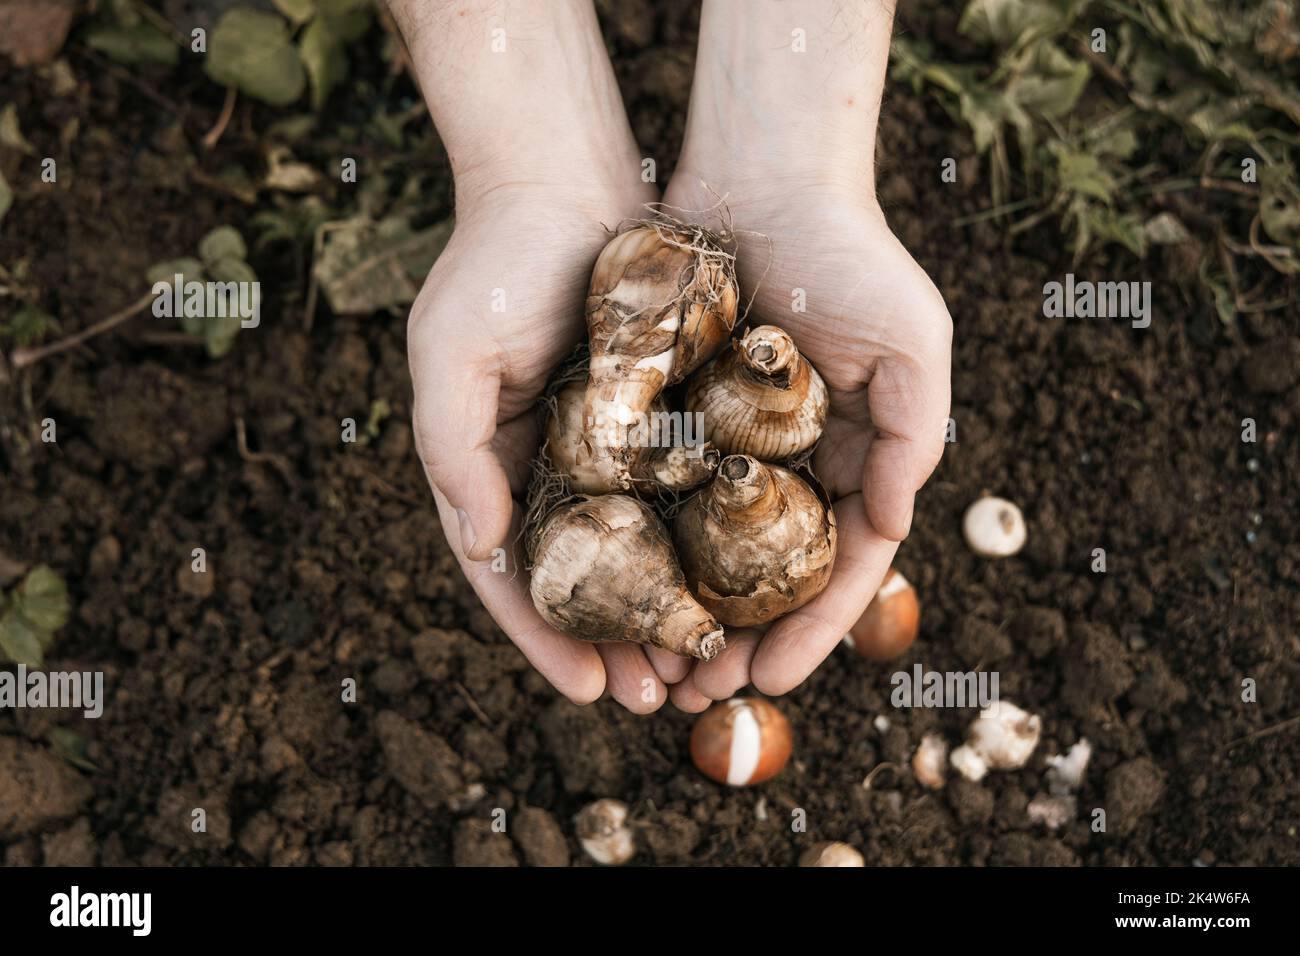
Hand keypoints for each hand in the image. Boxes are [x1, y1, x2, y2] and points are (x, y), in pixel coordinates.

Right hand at [394, 0, 687, 710]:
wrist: (562, 180)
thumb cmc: (491, 266)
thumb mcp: (448, 359)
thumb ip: (451, 454)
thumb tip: (480, 549)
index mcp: (490, 470)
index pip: (511, 576)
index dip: (544, 638)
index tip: (586, 692)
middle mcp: (546, 468)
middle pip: (581, 579)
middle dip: (614, 644)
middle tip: (655, 699)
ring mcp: (604, 444)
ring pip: (637, 548)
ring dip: (662, 610)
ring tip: (698, 667)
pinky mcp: (656, 415)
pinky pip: (677, 491)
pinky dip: (696, 541)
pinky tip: (731, 582)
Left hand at [660, 0, 951, 707]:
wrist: (763, 172)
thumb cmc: (850, 254)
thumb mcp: (911, 346)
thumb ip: (911, 439)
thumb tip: (887, 531)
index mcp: (849, 458)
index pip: (835, 568)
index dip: (808, 632)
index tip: (769, 683)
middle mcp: (787, 460)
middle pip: (762, 575)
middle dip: (737, 639)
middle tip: (696, 694)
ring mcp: (727, 439)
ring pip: (703, 548)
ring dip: (684, 610)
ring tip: (653, 665)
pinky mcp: (671, 411)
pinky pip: (657, 490)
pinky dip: (644, 542)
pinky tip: (616, 586)